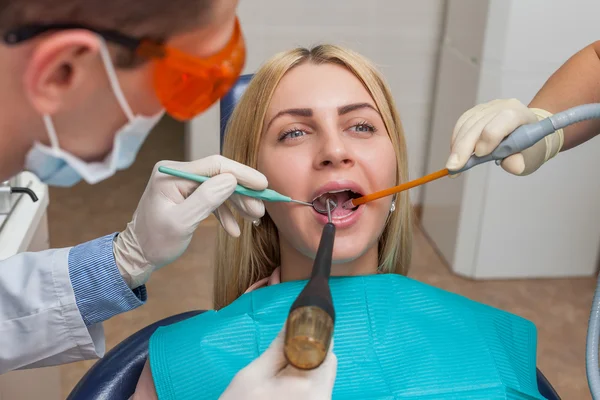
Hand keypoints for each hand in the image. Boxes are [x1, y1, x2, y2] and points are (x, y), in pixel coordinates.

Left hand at [113, 155, 267, 287]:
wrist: (137, 255)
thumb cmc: (155, 242)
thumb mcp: (181, 223)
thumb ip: (206, 199)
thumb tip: (232, 180)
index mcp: (173, 173)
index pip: (215, 165)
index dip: (242, 174)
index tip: (263, 185)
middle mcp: (178, 173)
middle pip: (220, 175)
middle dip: (243, 192)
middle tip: (261, 209)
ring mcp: (184, 183)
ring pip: (220, 187)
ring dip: (238, 203)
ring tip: (254, 218)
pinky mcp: (188, 195)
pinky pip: (213, 197)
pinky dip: (226, 212)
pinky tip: (234, 229)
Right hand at [220, 326, 336, 399]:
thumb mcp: (252, 375)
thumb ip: (278, 348)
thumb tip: (293, 321)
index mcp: (310, 387)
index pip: (327, 348)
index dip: (315, 331)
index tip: (302, 321)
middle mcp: (323, 399)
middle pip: (328, 363)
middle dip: (311, 349)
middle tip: (285, 348)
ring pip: (323, 376)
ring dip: (308, 365)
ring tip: (282, 370)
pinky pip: (317, 390)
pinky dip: (306, 380)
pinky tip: (286, 384)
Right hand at [445, 99, 562, 175]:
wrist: (526, 135)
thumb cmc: (528, 148)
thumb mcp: (529, 158)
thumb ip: (519, 161)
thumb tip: (512, 167)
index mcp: (519, 114)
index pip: (502, 120)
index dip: (489, 138)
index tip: (480, 156)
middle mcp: (501, 106)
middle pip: (478, 124)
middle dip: (464, 147)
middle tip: (453, 168)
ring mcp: (487, 107)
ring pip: (466, 125)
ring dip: (456, 146)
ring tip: (453, 165)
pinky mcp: (475, 112)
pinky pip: (461, 124)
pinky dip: (455, 140)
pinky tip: (454, 154)